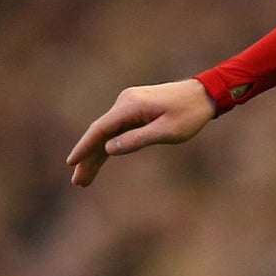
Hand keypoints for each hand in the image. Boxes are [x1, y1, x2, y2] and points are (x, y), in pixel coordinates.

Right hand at [66, 79, 214, 187]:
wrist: (204, 94)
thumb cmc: (190, 113)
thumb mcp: (168, 131)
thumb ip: (138, 139)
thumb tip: (109, 149)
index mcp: (130, 106)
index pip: (100, 129)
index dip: (84, 147)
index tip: (71, 162)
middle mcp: (125, 103)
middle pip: (100, 134)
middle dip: (88, 158)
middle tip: (78, 182)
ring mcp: (129, 106)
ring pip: (107, 134)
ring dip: (96, 155)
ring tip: (84, 179)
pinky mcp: (135, 110)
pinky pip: (117, 130)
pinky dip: (110, 145)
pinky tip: (101, 160)